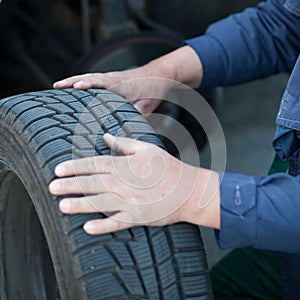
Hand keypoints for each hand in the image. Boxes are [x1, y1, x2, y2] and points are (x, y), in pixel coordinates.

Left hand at [49, 134, 219, 234]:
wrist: (188, 189)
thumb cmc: (167, 167)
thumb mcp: (146, 148)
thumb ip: (123, 142)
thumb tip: (105, 136)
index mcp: (124, 166)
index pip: (94, 164)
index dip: (75, 166)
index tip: (58, 169)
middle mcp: (124, 183)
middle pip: (92, 183)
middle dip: (70, 185)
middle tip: (51, 187)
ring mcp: (130, 201)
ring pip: (100, 203)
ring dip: (80, 205)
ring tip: (62, 206)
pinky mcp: (138, 217)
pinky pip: (117, 222)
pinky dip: (103, 226)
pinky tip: (88, 228)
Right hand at [53, 46, 202, 114]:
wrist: (160, 75)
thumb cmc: (153, 88)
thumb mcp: (148, 103)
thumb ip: (135, 112)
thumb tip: (123, 122)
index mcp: (122, 84)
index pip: (102, 82)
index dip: (89, 84)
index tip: (76, 87)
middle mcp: (114, 78)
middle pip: (90, 77)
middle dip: (72, 81)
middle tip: (57, 86)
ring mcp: (111, 78)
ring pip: (89, 77)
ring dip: (73, 80)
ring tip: (58, 85)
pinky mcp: (111, 80)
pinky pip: (94, 80)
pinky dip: (82, 81)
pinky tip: (74, 87)